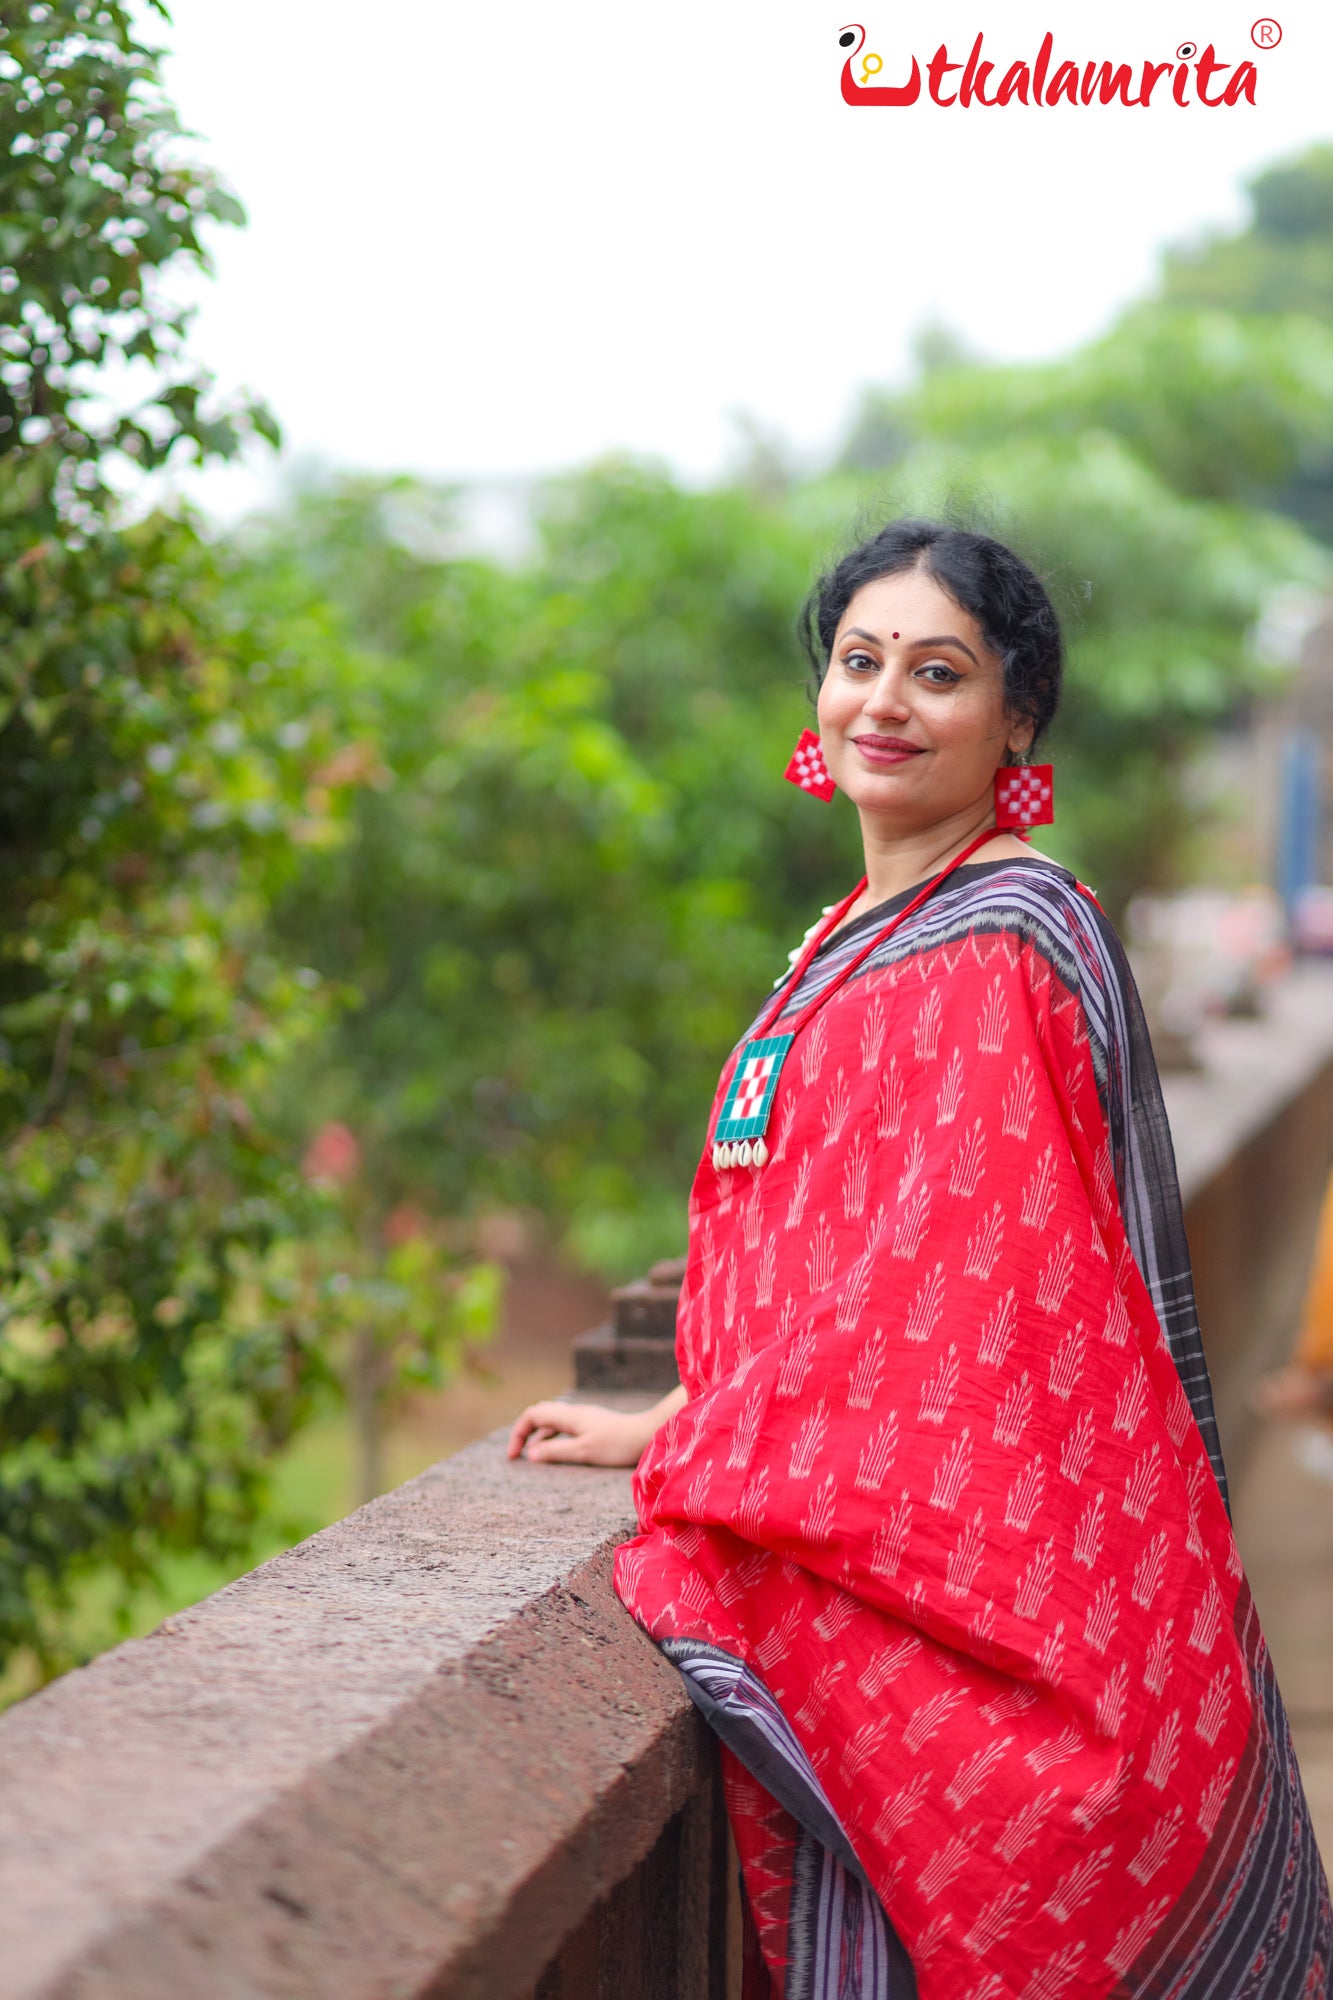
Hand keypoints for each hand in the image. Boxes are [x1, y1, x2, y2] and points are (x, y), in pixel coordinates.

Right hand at [506, 1399, 652, 1466]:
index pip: (532, 1414)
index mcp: (569, 1415)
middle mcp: (574, 1412)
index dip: (518, 1432)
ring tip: (534, 1456)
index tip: (514, 1456)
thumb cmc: (617, 1445)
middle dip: (525, 1431)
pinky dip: (554, 1438)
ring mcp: (584, 1417)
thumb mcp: (583, 1451)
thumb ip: (556, 1452)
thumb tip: (530, 1454)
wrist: (647, 1434)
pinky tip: (557, 1452)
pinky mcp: (593, 1425)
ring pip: (553, 1421)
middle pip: (540, 1414)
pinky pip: (565, 1427)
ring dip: (539, 1436)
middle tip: (519, 1454)